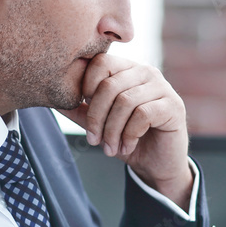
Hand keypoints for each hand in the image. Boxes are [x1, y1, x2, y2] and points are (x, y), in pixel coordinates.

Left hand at [57, 53, 193, 208]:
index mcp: (127, 69)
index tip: (84, 111)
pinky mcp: (173, 106)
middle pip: (109, 84)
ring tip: (110, 148)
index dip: (86, 86)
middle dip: (96, 117)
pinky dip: (129, 135)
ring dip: (112, 131)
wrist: (157, 164)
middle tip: (94, 140)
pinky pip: (142, 114)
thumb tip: (51, 98)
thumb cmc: (128, 140)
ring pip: (125, 101)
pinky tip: (127, 146)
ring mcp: (162, 87)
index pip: (100, 62)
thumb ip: (79, 110)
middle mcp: (146, 72)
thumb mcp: (99, 124)